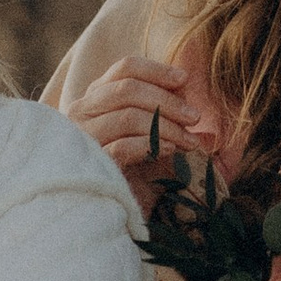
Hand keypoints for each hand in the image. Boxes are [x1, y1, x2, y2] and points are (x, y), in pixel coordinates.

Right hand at [62, 54, 222, 205]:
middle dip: (167, 101)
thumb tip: (198, 114)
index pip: (124, 68)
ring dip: (167, 126)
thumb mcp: (152, 140)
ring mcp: (82, 137)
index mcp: (97, 97)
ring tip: (189, 141)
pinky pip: (122, 146)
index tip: (185, 80)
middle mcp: (82, 111)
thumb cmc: (131, 173)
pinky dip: (151, 144)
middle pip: (127, 89)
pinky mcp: (89, 164)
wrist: (108, 211)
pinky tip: (170, 151)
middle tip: (195, 117)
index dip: (157, 70)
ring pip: (127, 116)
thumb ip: (169, 121)